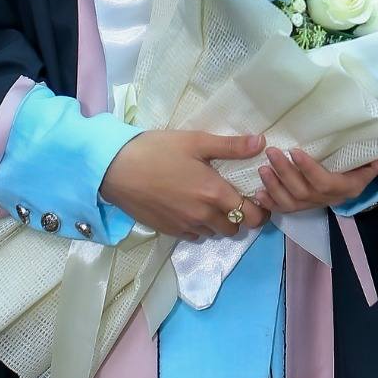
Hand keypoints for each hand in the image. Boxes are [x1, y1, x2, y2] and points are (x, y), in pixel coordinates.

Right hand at [100, 130, 267, 241]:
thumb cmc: (158, 151)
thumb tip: (261, 143)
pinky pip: (194, 236)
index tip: (256, 197)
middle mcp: (203, 215)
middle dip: (239, 216)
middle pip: (235, 228)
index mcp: (214, 193)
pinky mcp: (168, 231)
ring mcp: (185, 226)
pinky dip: (198, 226)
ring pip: (214, 233)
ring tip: (210, 200)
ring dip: (218, 221)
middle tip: (232, 196)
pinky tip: (190, 207)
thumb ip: (231, 146)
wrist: (116, 169)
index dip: (259, 209)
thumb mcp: (196, 141)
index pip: (251, 216)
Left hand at [255, 147, 377, 214]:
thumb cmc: (359, 166)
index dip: (308, 169)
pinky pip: (283, 210)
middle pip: (303, 191)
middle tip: (271, 153)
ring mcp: (312, 205)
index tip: (294, 151)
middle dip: (285, 173)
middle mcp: (327, 199)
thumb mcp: (368, 163)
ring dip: (274, 187)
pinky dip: (270, 203)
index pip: (324, 182)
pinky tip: (257, 193)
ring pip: (290, 202)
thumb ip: (374, 162)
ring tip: (262, 169)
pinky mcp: (300, 207)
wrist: (353, 183)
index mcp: (344, 187)